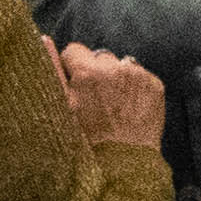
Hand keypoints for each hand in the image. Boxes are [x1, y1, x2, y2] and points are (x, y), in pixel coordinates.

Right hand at [50, 39, 164, 150]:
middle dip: (94, 71)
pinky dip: (134, 86)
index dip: (72, 67)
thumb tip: (44, 38)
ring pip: (121, 64)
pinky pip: (140, 75)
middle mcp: (117, 68)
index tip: (73, 84)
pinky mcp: (156, 86)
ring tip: (111, 103)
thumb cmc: (83, 137)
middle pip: (99, 56)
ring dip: (115, 77)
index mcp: (89, 72)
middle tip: (93, 97)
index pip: (75, 50)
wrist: (121, 162)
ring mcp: (140, 76)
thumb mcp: (60, 104)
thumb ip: (51, 68)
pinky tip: (127, 106)